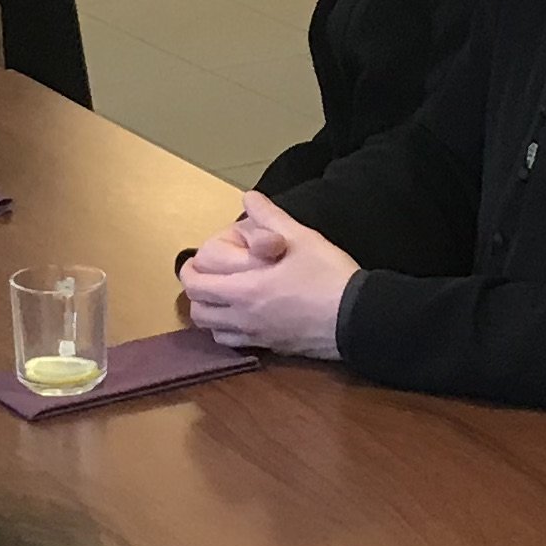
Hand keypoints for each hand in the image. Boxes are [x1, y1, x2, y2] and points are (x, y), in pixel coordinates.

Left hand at [178, 193, 352, 358]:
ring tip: (222, 298)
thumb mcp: (301, 238)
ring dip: (211, 314)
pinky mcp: (272, 347)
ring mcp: (257, 336)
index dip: (188, 272)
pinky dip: (229, 331)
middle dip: (196, 294)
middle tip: (205, 279)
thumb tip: (249, 197)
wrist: (357, 318)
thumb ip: (270, 216)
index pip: (196, 286)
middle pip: (198, 312)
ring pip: (214, 332)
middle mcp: (244, 318)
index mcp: (244, 290)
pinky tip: (244, 317)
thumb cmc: (328, 276)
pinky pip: (236, 344)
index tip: (192, 262)